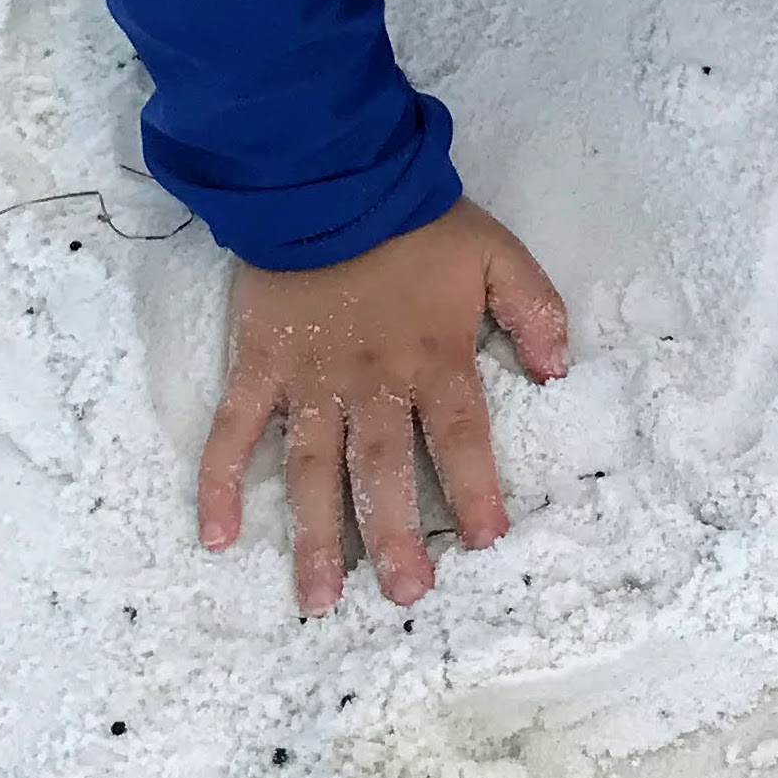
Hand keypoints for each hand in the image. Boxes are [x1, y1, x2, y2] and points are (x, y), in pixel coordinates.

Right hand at [197, 197, 569, 613]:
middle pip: (382, 470)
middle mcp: (370, 381)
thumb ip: (535, 309)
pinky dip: (220, 485)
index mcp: (432, 356)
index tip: (488, 539)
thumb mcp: (497, 253)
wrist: (331, 177)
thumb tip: (558, 369)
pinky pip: (233, 433)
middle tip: (407, 596)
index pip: (460, 436)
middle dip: (395, 536)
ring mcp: (308, 380)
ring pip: (309, 471)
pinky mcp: (258, 367)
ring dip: (316, 536)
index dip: (476, 488)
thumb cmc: (418, 222)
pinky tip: (219, 538)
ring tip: (321, 600)